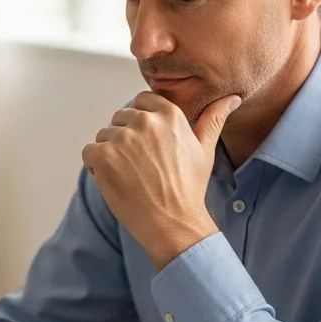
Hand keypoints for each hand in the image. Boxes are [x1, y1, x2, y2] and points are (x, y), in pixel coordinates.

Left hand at [82, 93, 241, 268]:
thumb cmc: (189, 189)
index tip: (148, 145)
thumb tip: (231, 98)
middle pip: (120, 118)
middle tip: (142, 167)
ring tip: (131, 176)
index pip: (142, 101)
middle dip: (125, 139)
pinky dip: (95, 166)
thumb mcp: (205, 150)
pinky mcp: (104, 156)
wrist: (173, 223)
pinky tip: (115, 181)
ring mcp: (122, 138)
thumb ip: (213, 119)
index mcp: (169, 115)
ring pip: (104, 136)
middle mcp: (145, 121)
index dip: (140, 123)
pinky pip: (89, 152)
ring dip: (111, 154)